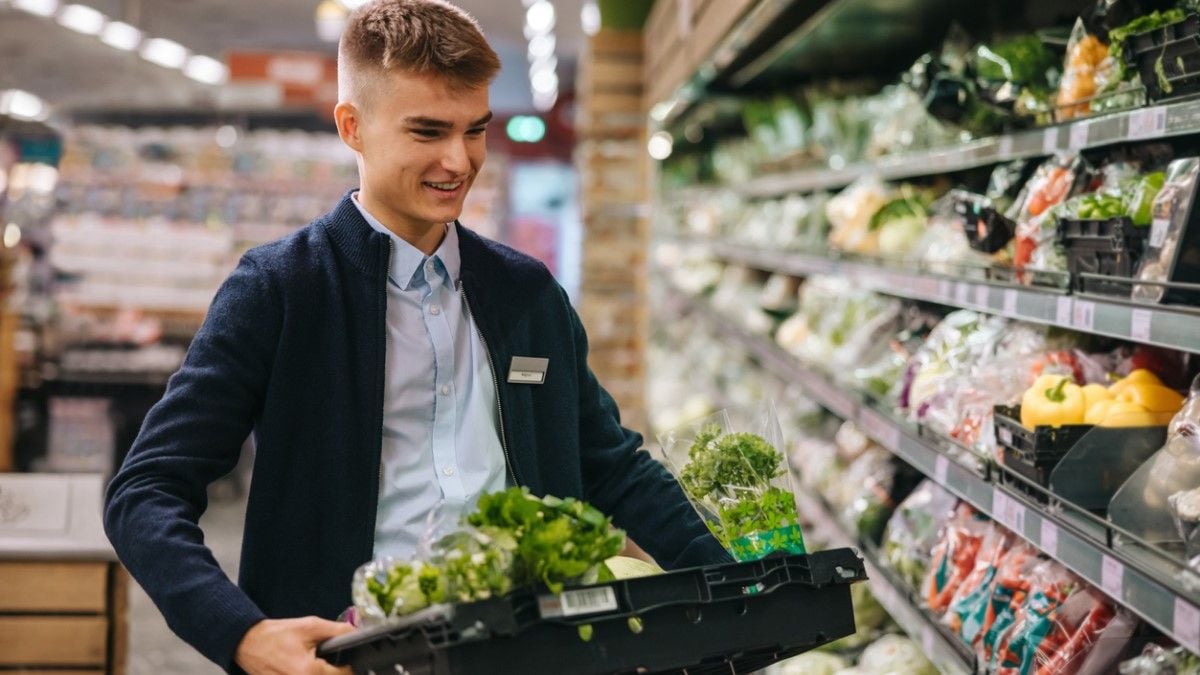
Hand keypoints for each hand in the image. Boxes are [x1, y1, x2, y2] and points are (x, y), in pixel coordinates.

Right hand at [234, 616, 354, 674]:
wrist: (249, 643)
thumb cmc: (277, 635)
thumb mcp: (310, 626)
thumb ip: (338, 631)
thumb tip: (357, 633)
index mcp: (309, 671)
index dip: (349, 666)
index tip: (346, 658)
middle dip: (336, 671)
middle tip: (330, 660)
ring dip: (324, 673)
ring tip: (317, 664)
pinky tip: (307, 669)